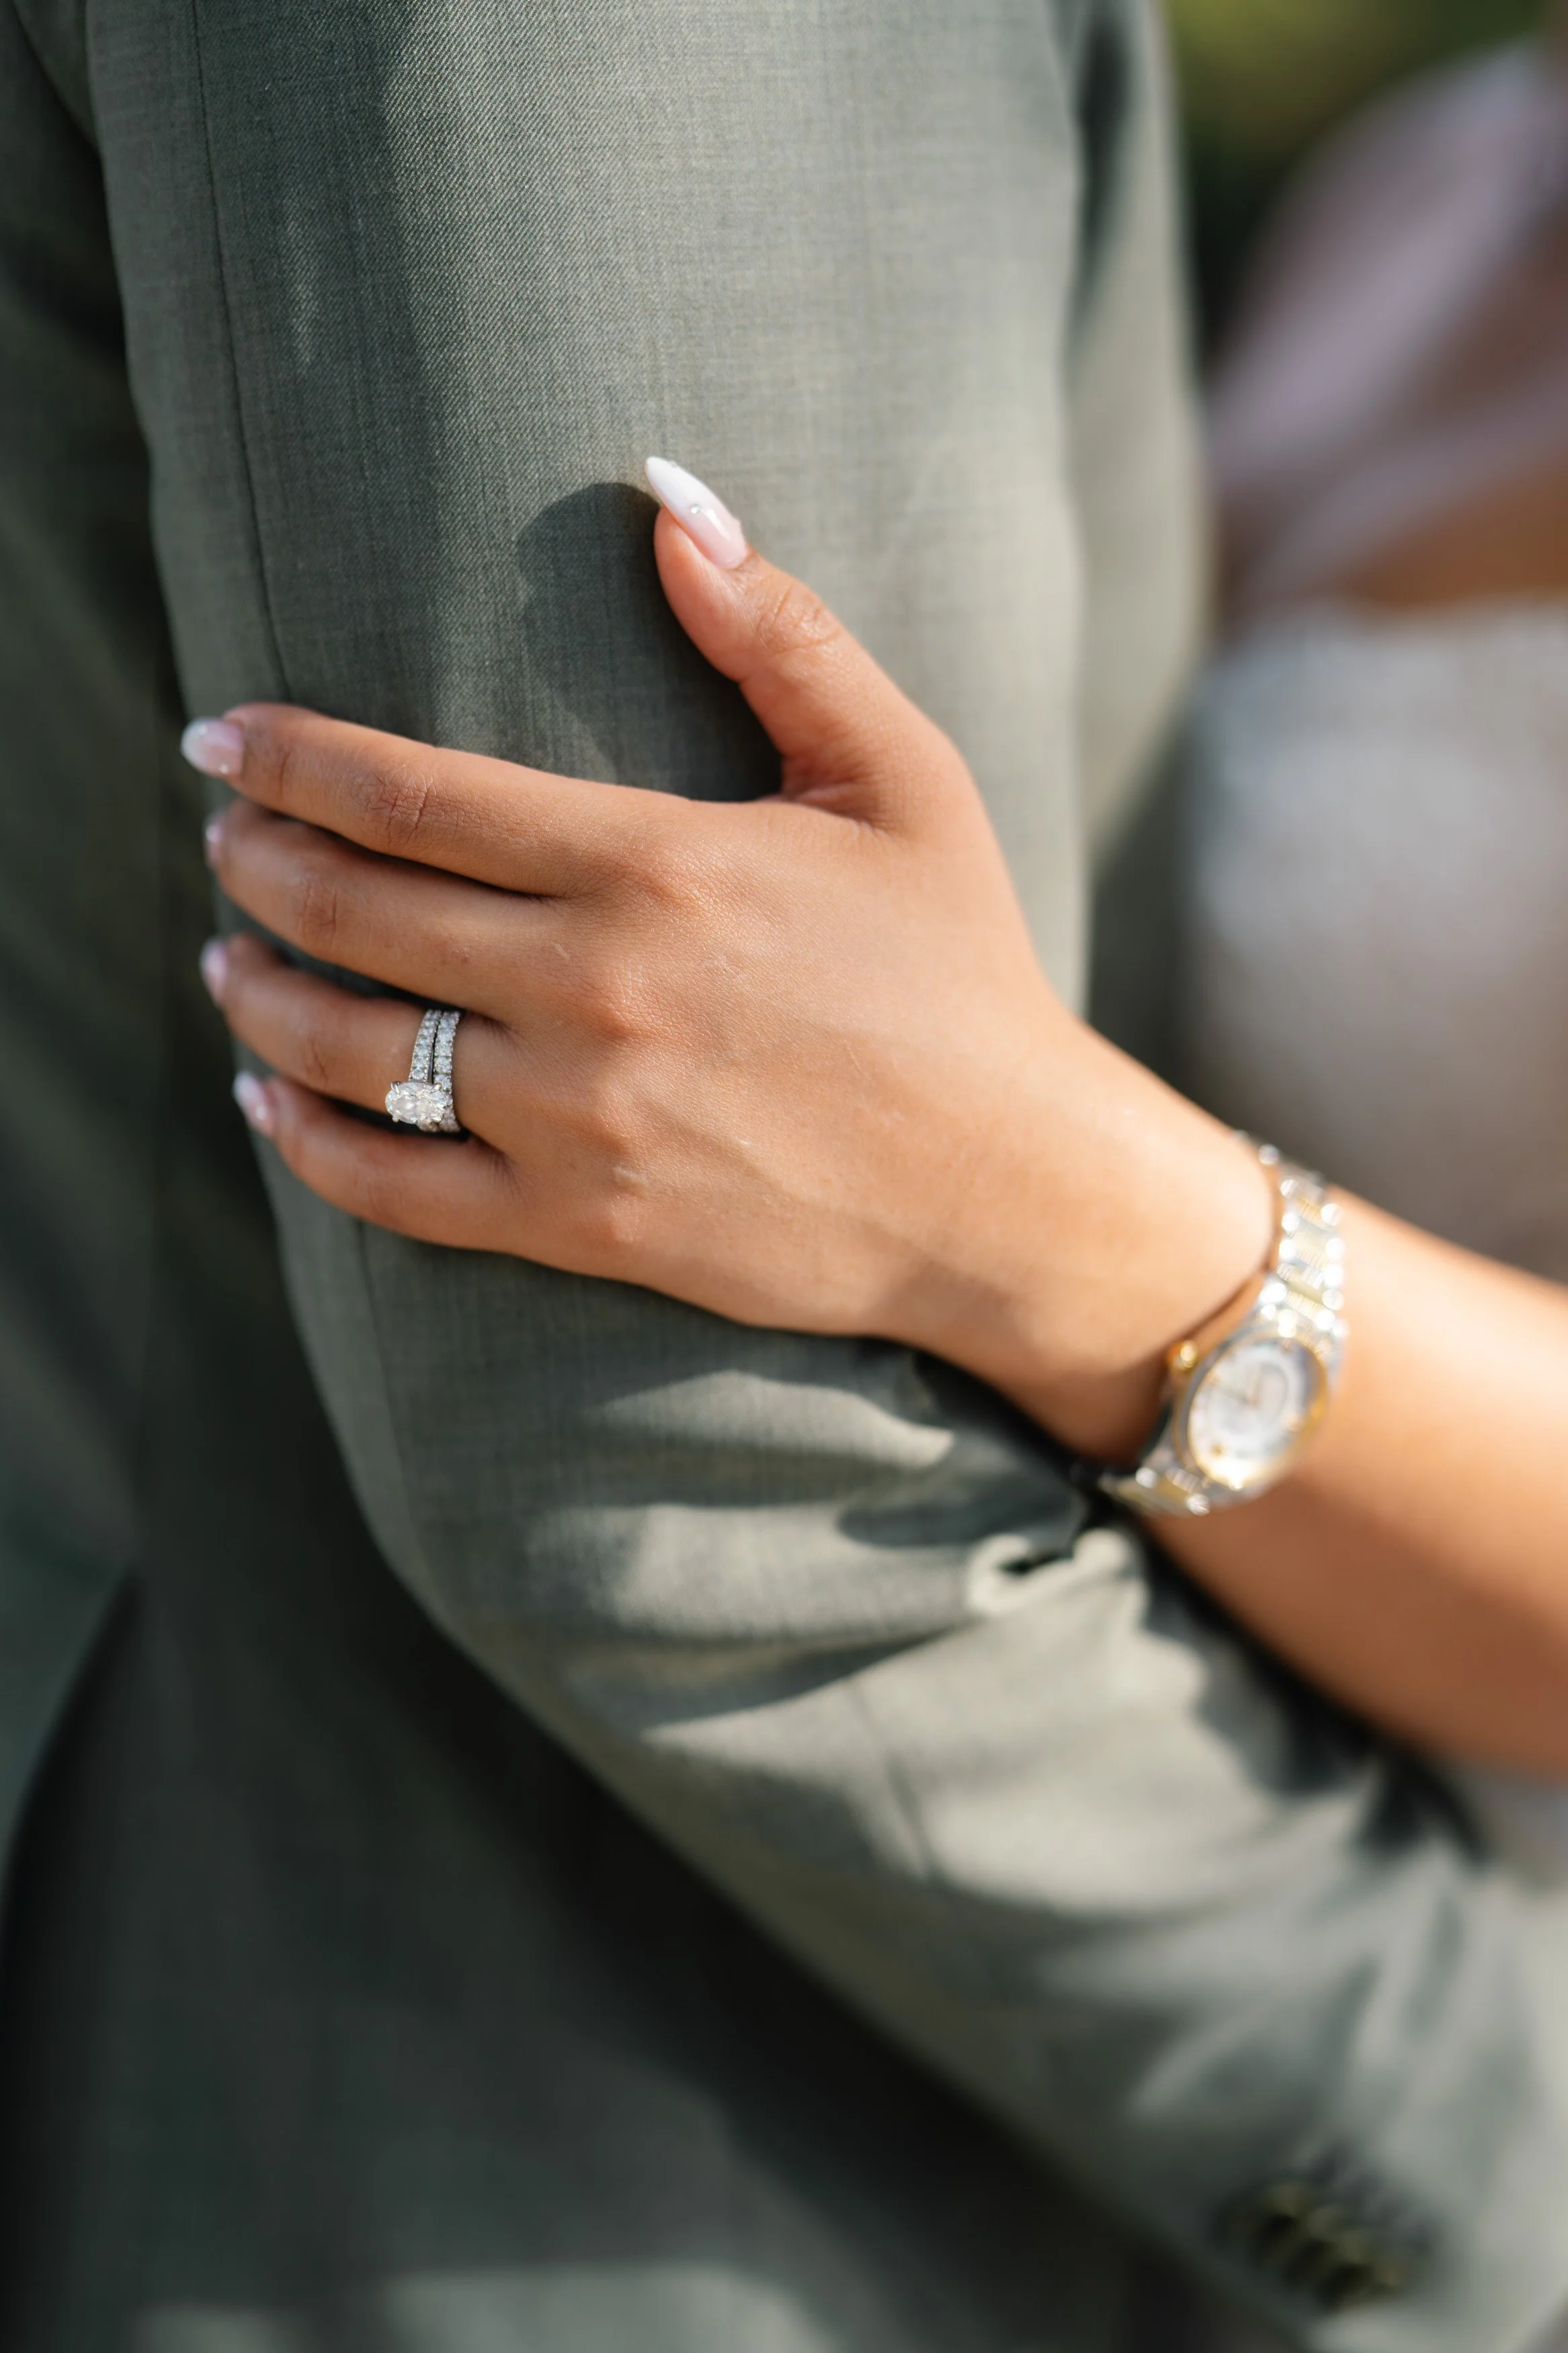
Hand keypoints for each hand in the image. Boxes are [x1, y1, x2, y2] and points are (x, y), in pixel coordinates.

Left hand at [189, 461, 1269, 1457]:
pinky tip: (267, 1101)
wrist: (1008, 1187)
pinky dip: (308, 1143)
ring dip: (260, 996)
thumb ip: (780, 635)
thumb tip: (670, 496)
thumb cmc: (962, 970)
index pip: (413, 795)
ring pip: (354, 1049)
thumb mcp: (900, 779)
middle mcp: (597, 989)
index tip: (223, 739)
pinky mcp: (584, 1226)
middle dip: (259, 863)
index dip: (293, 758)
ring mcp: (580, 1118)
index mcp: (658, 864)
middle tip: (224, 838)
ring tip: (225, 961)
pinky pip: (396, 1188)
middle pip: (358, 911)